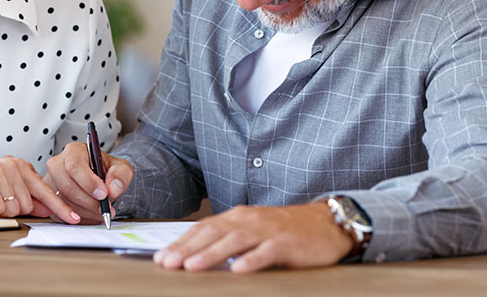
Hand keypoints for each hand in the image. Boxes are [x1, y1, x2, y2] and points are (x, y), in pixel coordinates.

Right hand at [0, 154, 80, 223]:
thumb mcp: (3, 183)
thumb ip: (24, 194)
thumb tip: (46, 209)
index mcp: (20, 166)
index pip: (45, 190)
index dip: (60, 207)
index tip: (73, 219)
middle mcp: (13, 166)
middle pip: (26, 206)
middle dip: (9, 210)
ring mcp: (0, 172)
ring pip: (12, 210)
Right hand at [44, 142, 133, 222]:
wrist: (102, 182)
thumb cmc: (107, 172)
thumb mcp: (121, 168)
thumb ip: (121, 175)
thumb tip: (113, 188)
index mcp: (74, 151)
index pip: (74, 166)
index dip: (88, 182)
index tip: (104, 194)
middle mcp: (58, 165)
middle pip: (67, 186)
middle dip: (89, 201)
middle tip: (105, 207)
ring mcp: (51, 182)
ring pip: (64, 202)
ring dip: (85, 212)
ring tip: (101, 211)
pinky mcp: (50, 200)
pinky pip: (60, 214)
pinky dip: (79, 218)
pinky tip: (91, 215)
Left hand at [154, 202, 353, 272]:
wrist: (325, 223)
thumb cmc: (284, 230)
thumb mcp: (251, 230)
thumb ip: (227, 239)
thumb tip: (195, 253)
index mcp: (236, 217)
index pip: (203, 229)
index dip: (181, 243)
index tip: (162, 257)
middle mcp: (248, 220)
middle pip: (212, 234)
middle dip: (187, 249)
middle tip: (167, 263)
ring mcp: (267, 230)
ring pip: (234, 241)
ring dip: (211, 254)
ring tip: (192, 266)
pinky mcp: (286, 243)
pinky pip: (266, 252)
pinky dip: (251, 260)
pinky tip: (238, 270)